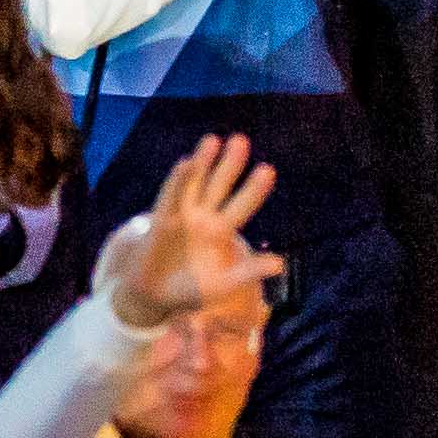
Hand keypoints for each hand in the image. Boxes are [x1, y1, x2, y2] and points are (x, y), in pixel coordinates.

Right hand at [100, 135, 282, 331]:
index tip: (267, 169)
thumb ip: (249, 272)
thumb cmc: (191, 289)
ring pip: (194, 184)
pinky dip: (178, 181)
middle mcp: (203, 217)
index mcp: (221, 231)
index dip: (253, 189)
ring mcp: (182, 215)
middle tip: (240, 140)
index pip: (242, 206)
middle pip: (219, 185)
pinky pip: (170, 197)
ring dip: (202, 162)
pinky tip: (186, 163)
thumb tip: (281, 263)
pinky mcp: (161, 220)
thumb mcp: (224, 285)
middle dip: (229, 164)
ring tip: (213, 140)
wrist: (155, 297)